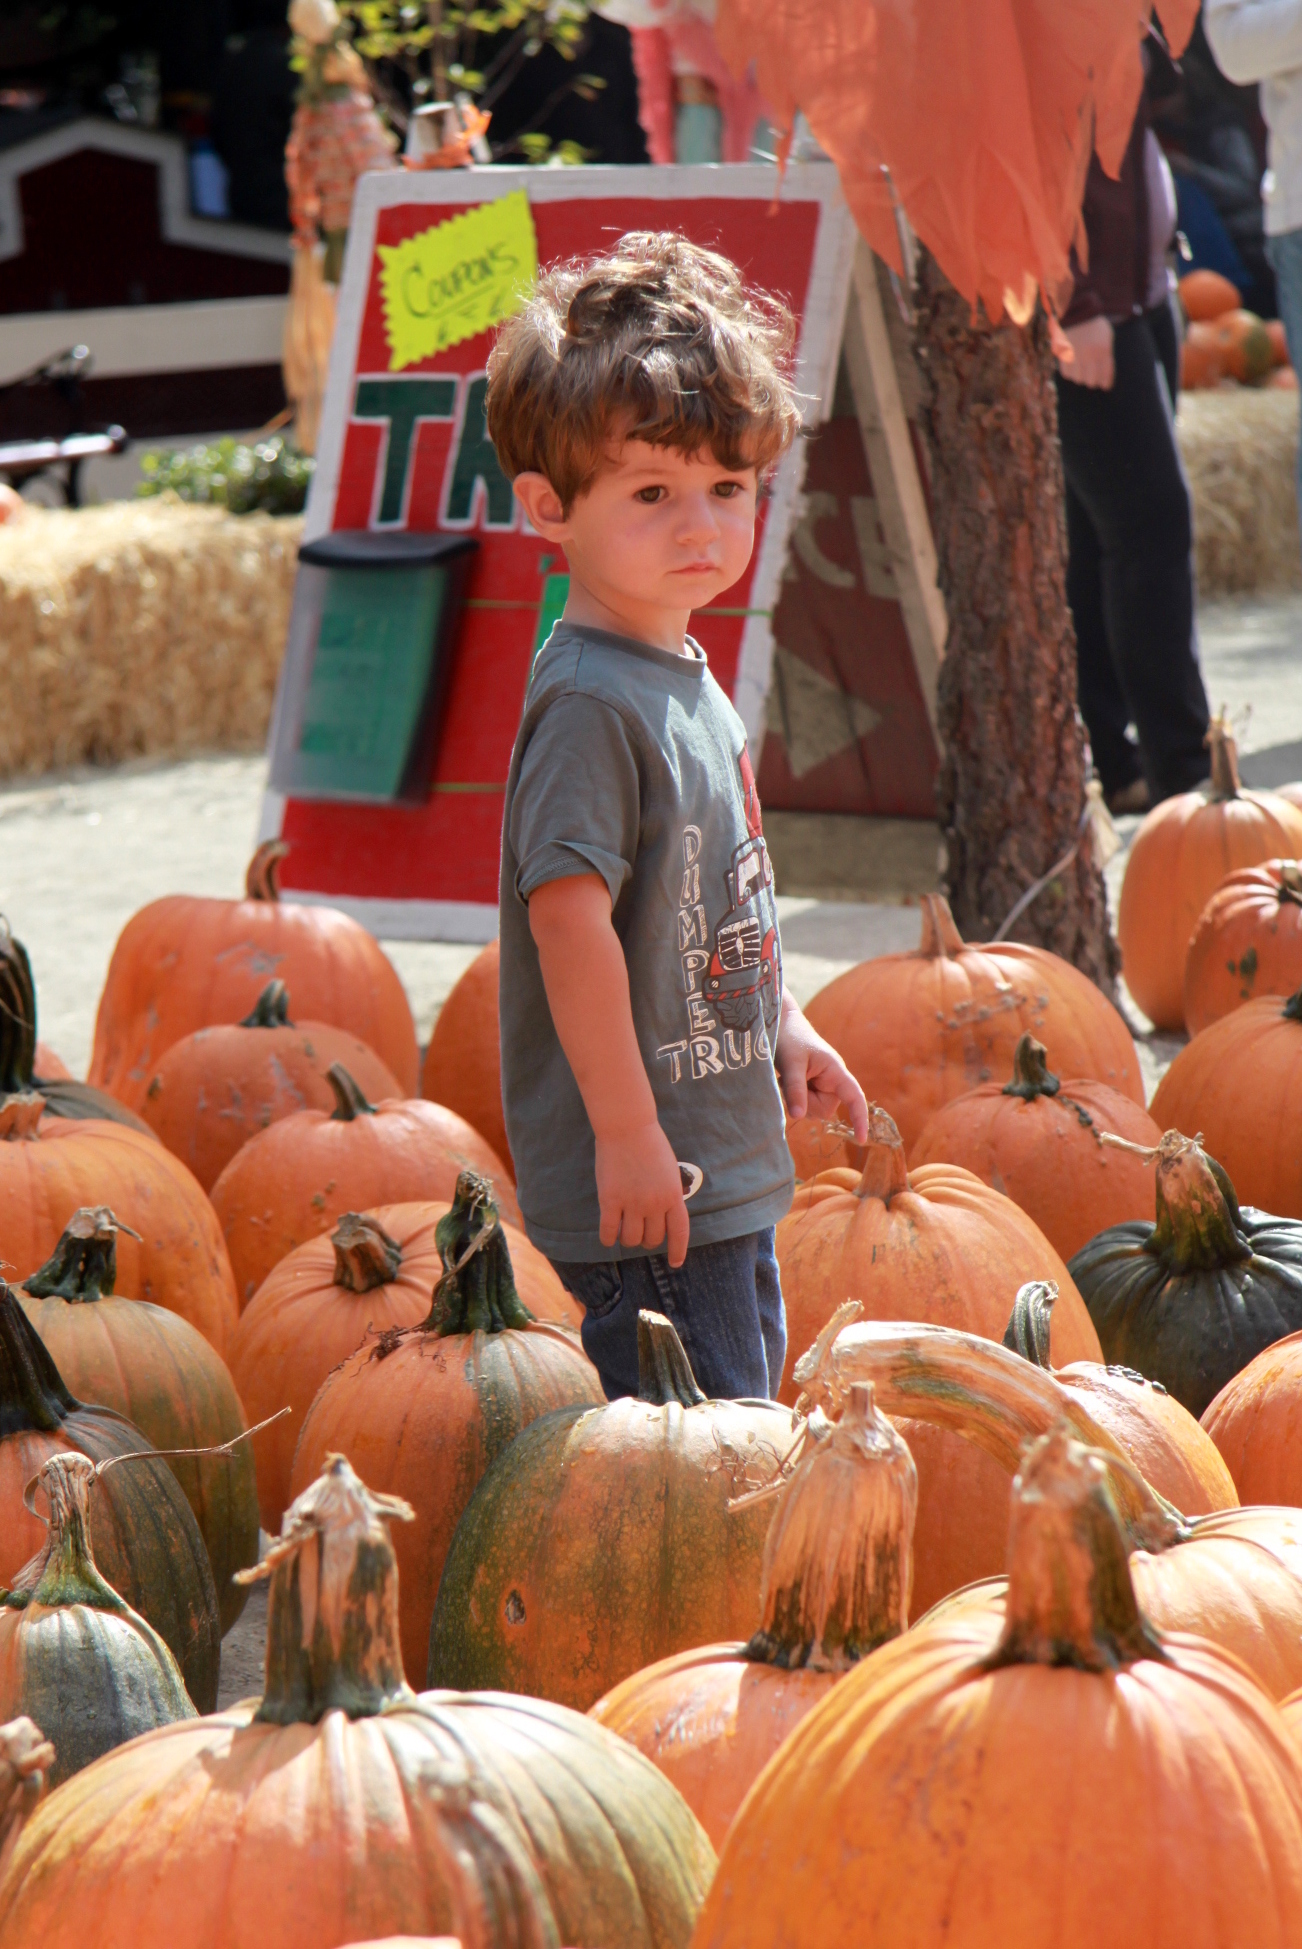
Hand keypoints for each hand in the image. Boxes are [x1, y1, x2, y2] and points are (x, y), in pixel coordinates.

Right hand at [595, 1116, 689, 1265]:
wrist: (627, 1127)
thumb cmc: (650, 1145)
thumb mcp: (669, 1172)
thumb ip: (668, 1195)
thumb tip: (662, 1218)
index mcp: (673, 1196)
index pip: (679, 1233)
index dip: (678, 1251)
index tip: (675, 1263)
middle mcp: (655, 1203)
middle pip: (652, 1238)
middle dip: (647, 1240)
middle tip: (641, 1232)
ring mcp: (632, 1203)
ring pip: (631, 1239)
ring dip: (628, 1239)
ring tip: (625, 1230)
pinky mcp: (610, 1200)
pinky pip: (609, 1232)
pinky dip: (608, 1238)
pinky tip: (608, 1236)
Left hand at [775, 995, 868, 1142]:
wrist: (778, 1024)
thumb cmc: (790, 1038)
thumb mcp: (791, 1063)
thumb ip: (795, 1089)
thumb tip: (798, 1116)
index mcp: (835, 1071)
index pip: (854, 1097)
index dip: (859, 1118)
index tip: (862, 1139)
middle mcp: (831, 1081)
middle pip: (823, 1110)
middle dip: (805, 1102)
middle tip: (790, 1079)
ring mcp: (820, 1085)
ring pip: (811, 1110)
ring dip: (796, 1099)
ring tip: (788, 1076)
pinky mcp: (809, 1088)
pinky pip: (802, 1105)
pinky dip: (792, 1098)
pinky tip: (785, 1080)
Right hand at [1057, 314, 1113, 389]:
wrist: (1076, 310)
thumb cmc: (1094, 326)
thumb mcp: (1107, 338)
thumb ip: (1106, 357)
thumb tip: (1105, 382)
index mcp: (1102, 349)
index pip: (1105, 376)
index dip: (1106, 382)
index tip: (1105, 384)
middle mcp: (1088, 354)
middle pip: (1091, 381)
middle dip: (1093, 380)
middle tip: (1092, 375)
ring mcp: (1074, 354)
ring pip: (1078, 379)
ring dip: (1081, 376)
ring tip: (1082, 368)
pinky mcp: (1062, 354)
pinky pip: (1066, 374)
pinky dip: (1070, 372)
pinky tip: (1073, 365)